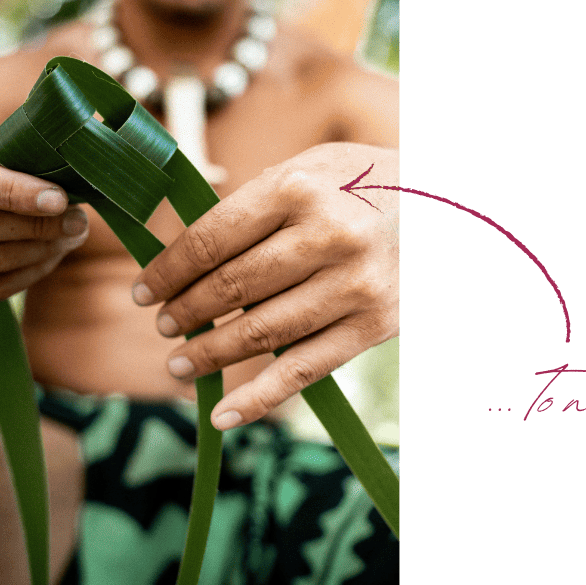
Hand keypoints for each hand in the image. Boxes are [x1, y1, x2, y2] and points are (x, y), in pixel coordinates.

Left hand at [131, 143, 399, 429]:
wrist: (442, 204)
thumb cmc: (355, 184)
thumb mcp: (304, 169)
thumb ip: (247, 204)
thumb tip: (178, 254)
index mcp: (295, 188)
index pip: (210, 240)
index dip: (168, 271)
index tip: (143, 291)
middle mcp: (326, 235)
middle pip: (232, 288)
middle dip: (185, 313)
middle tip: (163, 326)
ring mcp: (353, 284)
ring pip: (261, 333)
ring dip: (210, 355)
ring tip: (179, 363)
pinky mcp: (374, 324)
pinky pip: (305, 371)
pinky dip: (259, 399)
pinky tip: (223, 416)